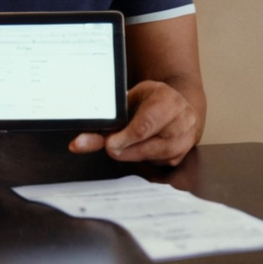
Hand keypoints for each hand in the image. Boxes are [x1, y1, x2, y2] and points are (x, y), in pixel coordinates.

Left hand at [70, 81, 199, 165]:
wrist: (179, 105)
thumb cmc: (150, 101)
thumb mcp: (129, 101)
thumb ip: (107, 122)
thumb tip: (78, 143)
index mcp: (168, 99)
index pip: (144, 125)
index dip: (125, 138)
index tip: (108, 145)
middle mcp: (182, 119)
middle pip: (147, 145)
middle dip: (124, 150)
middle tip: (111, 147)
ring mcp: (184, 139)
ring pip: (151, 157)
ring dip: (133, 154)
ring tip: (126, 143)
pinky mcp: (181, 155)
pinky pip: (155, 164)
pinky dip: (144, 157)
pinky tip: (143, 145)